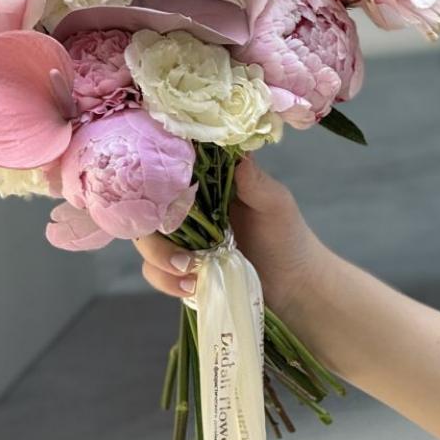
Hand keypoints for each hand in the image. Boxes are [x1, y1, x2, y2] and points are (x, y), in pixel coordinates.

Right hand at [133, 157, 327, 316]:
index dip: (153, 182)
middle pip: (145, 211)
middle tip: (183, 257)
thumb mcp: (274, 204)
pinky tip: (192, 287)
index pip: (165, 171)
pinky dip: (167, 281)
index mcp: (204, 182)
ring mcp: (180, 238)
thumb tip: (237, 153)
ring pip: (145, 243)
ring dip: (161, 261)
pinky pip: (154, 271)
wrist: (293, 283)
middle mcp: (186, 207)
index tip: (162, 201)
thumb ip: (254, 181)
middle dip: (155, 237)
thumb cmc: (286, 236)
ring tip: (191, 275)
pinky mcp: (178, 267)